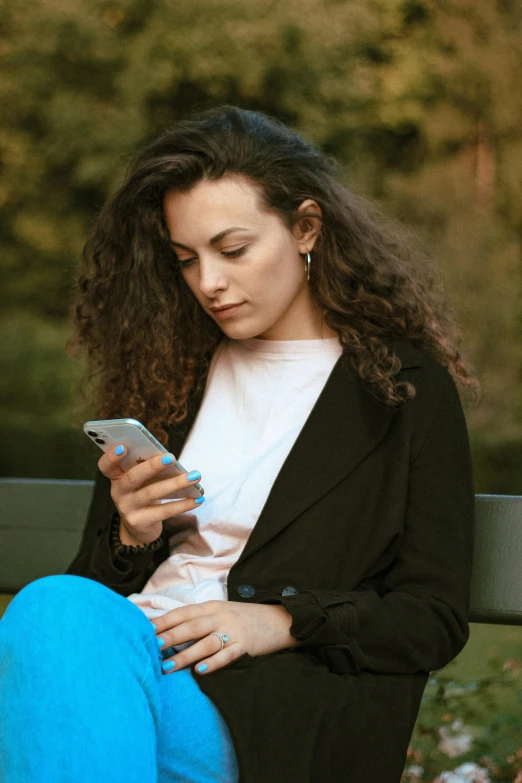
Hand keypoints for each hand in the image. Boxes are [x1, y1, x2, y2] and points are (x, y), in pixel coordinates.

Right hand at [98, 445, 203, 545]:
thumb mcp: (140, 480)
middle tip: (172, 457)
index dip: (112, 456)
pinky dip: (183, 504)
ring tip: (194, 476)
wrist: (139, 526)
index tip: (124, 446)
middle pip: (133, 477)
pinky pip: (164, 512)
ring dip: (176, 483)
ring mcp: (128, 508)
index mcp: (116, 477)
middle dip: (153, 466)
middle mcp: (119, 492)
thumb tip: (169, 458)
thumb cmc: (143, 493)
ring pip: (152, 493)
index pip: (106, 466)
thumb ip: (146, 468)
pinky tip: (197, 499)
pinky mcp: (140, 522)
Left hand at [151, 600, 300, 674]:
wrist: (280, 619)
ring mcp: (234, 631)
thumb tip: (170, 631)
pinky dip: (213, 662)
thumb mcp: (222, 612)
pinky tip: (200, 671)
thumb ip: (200, 619)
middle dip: (169, 637)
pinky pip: (227, 655)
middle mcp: (221, 616)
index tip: (144, 631)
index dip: (164, 621)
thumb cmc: (244, 618)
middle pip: (191, 626)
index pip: (183, 613)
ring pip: (205, 642)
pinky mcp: (246, 645)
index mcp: (212, 606)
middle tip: (149, 648)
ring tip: (166, 666)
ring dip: (184, 655)